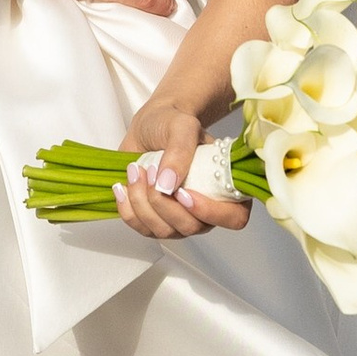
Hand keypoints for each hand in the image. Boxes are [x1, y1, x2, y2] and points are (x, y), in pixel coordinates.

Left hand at [114, 105, 250, 243]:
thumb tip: (169, 185)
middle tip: (151, 170)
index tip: (182, 192)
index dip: (209, 212)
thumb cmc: (172, 124)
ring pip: (163, 231)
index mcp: (226, 188)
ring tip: (136, 171)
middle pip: (190, 227)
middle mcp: (206, 209)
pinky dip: (128, 209)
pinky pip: (141, 228)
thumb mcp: (181, 127)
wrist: (149, 126)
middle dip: (163, 202)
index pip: (233, 218)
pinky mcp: (155, 220)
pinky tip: (123, 187)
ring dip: (142, 202)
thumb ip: (180, 151)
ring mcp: (180, 218)